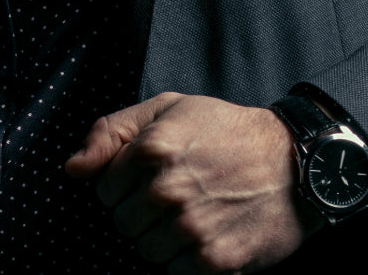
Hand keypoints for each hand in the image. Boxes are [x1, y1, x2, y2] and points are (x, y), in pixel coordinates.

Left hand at [65, 92, 321, 273]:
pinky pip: (172, 272)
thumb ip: (112, 131)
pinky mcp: (213, 260)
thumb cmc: (227, 130)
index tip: (150, 175)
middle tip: (175, 194)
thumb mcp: (169, 109)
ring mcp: (191, 226)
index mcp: (153, 147)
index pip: (104, 189)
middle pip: (122, 223)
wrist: (294, 162)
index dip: (124, 184)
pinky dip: (185, 258)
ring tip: (192, 212)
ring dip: (162, 237)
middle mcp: (168, 187)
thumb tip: (73, 168)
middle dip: (141, 211)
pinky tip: (208, 231)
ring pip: (144, 251)